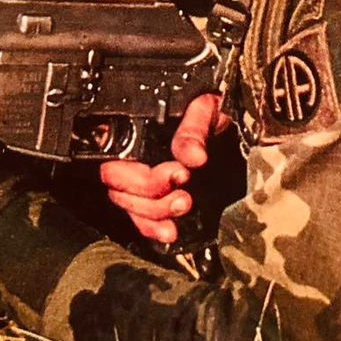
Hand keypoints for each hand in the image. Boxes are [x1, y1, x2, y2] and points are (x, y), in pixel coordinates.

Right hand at [99, 93, 227, 242]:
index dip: (139, 173)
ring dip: (156, 211)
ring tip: (184, 203)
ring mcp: (140, 180)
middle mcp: (131, 156)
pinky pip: (141, 221)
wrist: (226, 117)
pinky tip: (171, 232)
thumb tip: (194, 157)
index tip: (177, 172)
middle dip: (151, 193)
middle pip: (118, 186)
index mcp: (135, 129)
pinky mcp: (153, 198)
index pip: (114, 158)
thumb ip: (194, 129)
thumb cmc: (209, 108)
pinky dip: (153, 229)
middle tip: (183, 187)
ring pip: (129, 205)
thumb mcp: (205, 108)